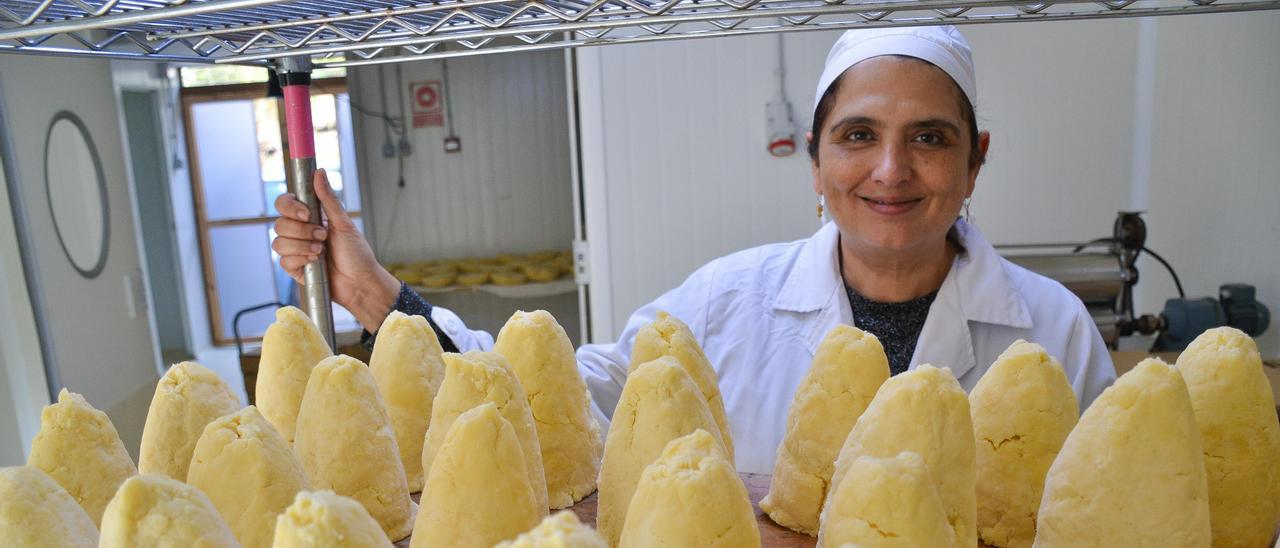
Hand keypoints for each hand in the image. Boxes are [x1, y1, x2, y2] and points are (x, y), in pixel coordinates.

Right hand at [272, 169, 399, 331]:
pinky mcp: (295, 268)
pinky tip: (315, 262)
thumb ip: (328, 199)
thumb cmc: (357, 253)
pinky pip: (284, 261)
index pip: (284, 204)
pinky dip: (300, 260)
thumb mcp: (344, 223)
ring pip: (278, 243)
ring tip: (321, 251)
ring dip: (302, 246)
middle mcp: (300, 232)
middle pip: (279, 223)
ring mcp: (296, 250)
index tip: (306, 214)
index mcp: (310, 218)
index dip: (290, 207)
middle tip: (323, 236)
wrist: (360, 282)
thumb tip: (319, 172)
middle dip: (302, 231)